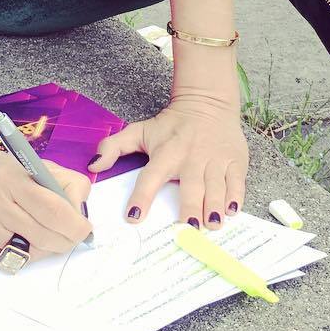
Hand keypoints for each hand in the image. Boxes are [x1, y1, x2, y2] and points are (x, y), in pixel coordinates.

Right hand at [0, 138, 92, 261]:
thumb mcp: (31, 163)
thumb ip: (63, 182)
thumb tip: (81, 210)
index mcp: (13, 179)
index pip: (54, 210)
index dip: (76, 224)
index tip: (84, 227)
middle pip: (46, 237)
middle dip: (66, 240)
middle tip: (70, 234)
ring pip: (31, 253)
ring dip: (45, 247)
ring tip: (41, 231)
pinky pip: (10, 258)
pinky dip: (21, 252)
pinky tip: (15, 235)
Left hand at [87, 95, 248, 228]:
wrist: (207, 103)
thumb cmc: (171, 125)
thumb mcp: (139, 131)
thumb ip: (113, 147)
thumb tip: (93, 166)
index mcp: (166, 153)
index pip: (150, 177)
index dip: (141, 197)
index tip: (134, 217)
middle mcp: (191, 157)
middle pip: (191, 187)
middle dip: (190, 208)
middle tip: (188, 228)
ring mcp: (215, 159)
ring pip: (216, 187)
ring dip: (214, 207)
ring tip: (211, 225)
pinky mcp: (235, 160)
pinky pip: (237, 181)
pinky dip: (235, 197)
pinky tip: (232, 210)